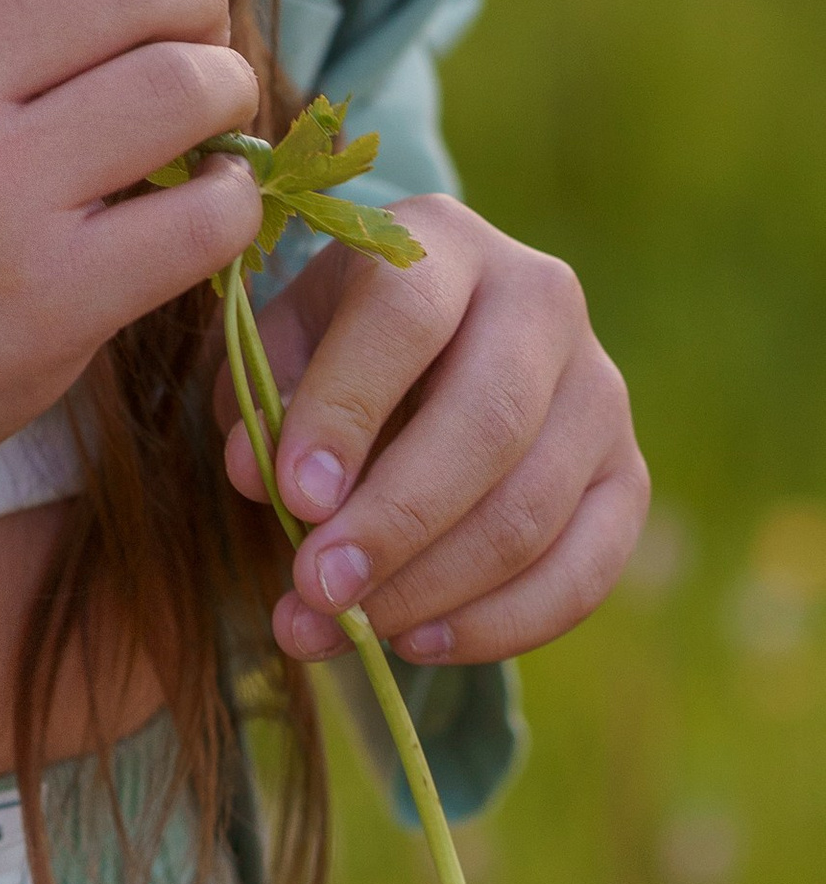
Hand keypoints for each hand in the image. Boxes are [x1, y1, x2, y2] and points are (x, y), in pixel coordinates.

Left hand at [218, 198, 647, 665]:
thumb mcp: (286, 340)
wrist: (437, 343)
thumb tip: (256, 476)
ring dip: (433, 588)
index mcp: (443, 241)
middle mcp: (541, 299)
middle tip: (316, 591)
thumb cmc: (339, 341)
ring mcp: (600, 389)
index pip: (405, 316)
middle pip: (486, 422)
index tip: (291, 498)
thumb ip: (261, 396)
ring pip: (531, 507)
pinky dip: (500, 623)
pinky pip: (584, 571)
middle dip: (395, 522)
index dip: (347, 409)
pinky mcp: (627, 475)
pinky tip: (419, 642)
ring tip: (349, 630)